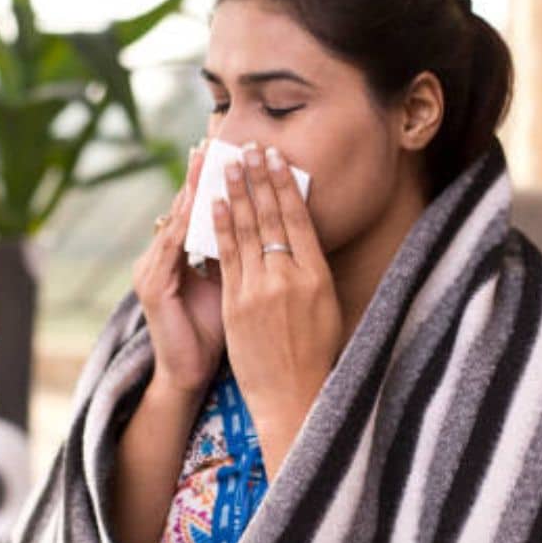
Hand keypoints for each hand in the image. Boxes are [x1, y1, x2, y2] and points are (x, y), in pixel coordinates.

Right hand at [132, 139, 224, 397]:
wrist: (190, 374)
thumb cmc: (214, 331)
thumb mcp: (231, 286)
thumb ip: (239, 256)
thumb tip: (266, 226)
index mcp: (182, 256)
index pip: (199, 210)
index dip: (212, 182)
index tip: (230, 152)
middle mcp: (162, 256)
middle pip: (183, 208)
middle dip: (198, 175)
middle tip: (211, 141)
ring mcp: (152, 270)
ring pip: (175, 222)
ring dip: (190, 192)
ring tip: (203, 163)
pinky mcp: (151, 287)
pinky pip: (170, 249)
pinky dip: (184, 226)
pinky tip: (195, 205)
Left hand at [212, 142, 342, 475]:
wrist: (293, 394)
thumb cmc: (315, 352)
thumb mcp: (327, 305)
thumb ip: (312, 269)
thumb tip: (300, 235)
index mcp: (318, 275)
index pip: (299, 219)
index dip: (285, 185)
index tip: (276, 159)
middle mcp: (290, 277)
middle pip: (272, 217)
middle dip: (258, 179)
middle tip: (249, 148)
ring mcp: (261, 289)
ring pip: (247, 231)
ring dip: (236, 194)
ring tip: (227, 166)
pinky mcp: (237, 304)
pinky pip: (227, 257)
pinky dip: (220, 228)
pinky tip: (214, 205)